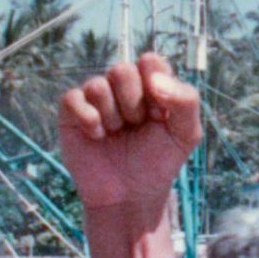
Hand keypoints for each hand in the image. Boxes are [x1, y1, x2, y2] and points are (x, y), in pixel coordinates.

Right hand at [56, 52, 202, 220]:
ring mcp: (95, 98)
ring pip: (97, 85)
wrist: (130, 196)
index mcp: (150, 84)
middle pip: (121, 70)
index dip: (155, 86)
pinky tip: (98, 137)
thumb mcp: (186, 134)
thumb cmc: (158, 162)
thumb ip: (186, 101)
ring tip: (117, 134)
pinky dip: (89, 120)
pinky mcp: (71, 113)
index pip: (150, 61)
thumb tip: (154, 80)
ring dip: (112, 116)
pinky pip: (73, 98)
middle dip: (132, 103)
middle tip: (136, 126)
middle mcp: (121, 86)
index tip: (160, 114)